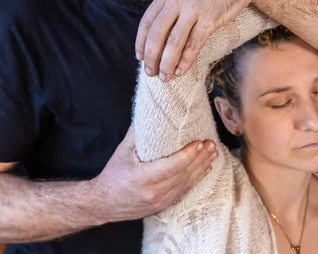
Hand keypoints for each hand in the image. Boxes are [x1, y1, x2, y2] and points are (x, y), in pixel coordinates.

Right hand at [93, 126, 217, 222]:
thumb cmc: (113, 175)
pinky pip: (184, 191)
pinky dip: (196, 179)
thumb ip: (137, 133)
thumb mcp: (122, 152)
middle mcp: (153, 192)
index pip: (172, 166)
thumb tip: (150, 111)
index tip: (199, 143)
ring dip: (202, 168)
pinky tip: (205, 169)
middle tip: (212, 145)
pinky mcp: (163, 206)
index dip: (188, 155)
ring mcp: (160, 201)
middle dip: (200, 159)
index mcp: (142, 177)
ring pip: (186, 184)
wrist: (104, 203)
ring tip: (213, 154)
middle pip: (183, 175)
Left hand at [135, 0, 251, 81]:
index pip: (147, 22)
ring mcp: (193, 10)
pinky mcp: (210, 20)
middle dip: (151, 58)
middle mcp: (176, 1)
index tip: (140, 58)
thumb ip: (169, 4)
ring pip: (174, 43)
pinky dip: (185, 60)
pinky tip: (181, 71)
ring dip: (167, 63)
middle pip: (157, 35)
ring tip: (165, 77)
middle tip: (150, 73)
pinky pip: (194, 44)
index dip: (141, 43)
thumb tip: (158, 29)